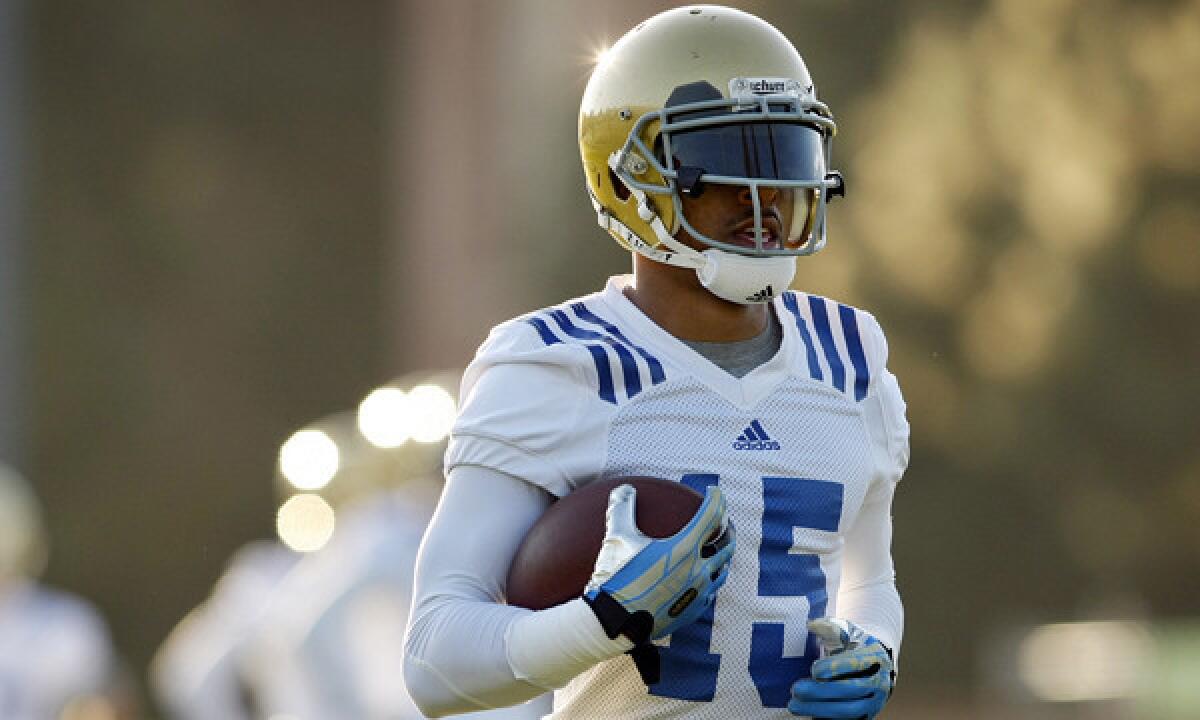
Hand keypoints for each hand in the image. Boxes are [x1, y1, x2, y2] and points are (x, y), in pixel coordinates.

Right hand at [583, 484, 734, 682]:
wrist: (613, 623)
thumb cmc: (615, 578)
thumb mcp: (616, 538)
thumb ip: (622, 508)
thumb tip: (624, 488)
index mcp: (684, 549)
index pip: (712, 516)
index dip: (717, 499)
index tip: (714, 491)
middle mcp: (698, 570)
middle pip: (726, 543)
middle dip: (727, 528)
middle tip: (722, 520)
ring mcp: (698, 593)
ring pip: (722, 570)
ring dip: (722, 556)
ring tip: (718, 549)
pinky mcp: (694, 612)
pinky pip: (711, 592)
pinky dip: (711, 580)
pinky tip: (704, 579)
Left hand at [788, 617, 893, 718]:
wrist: (876, 664)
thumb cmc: (855, 644)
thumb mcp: (847, 630)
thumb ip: (830, 626)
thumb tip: (811, 624)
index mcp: (876, 657)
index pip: (856, 664)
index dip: (835, 668)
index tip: (813, 670)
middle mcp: (880, 682)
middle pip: (851, 690)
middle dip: (821, 691)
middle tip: (796, 689)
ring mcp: (874, 702)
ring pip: (849, 710)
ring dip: (819, 709)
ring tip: (794, 705)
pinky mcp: (866, 716)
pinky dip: (826, 718)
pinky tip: (806, 714)